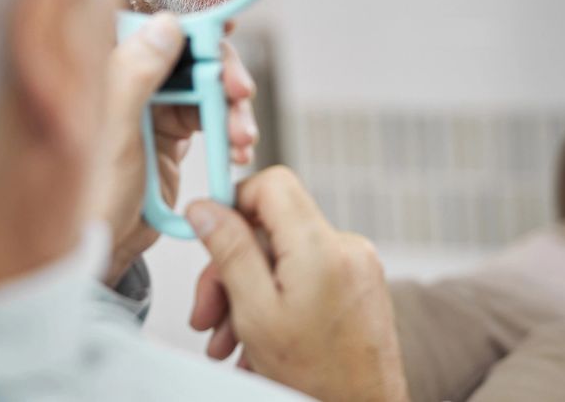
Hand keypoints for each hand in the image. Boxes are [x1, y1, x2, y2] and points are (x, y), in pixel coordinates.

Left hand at [96, 14, 257, 284]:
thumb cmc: (87, 196)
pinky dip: (228, 130)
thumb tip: (168, 24)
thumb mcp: (112, 133)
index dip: (184, 14)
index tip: (223, 21)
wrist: (96, 252)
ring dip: (230, 107)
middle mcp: (125, 79)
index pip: (144, 20)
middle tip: (241, 93)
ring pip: (202, 86)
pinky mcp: (168, 135)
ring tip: (242, 140)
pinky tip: (238, 152)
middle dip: (219, 71)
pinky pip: (207, 118)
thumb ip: (135, 75)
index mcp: (101, 67)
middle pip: (184, 51)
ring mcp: (148, 107)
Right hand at [185, 167, 408, 401]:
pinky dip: (277, 302)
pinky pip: (306, 277)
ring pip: (284, 259)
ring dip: (248, 295)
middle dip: (231, 269)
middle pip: (271, 229)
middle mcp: (346, 248)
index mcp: (321, 247)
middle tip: (207, 312)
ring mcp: (357, 267)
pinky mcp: (359, 286)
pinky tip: (257, 343)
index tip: (209, 232)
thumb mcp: (256, 313)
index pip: (272, 183)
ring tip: (228, 341)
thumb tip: (205, 208)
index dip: (234, 202)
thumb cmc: (318, 379)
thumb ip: (229, 252)